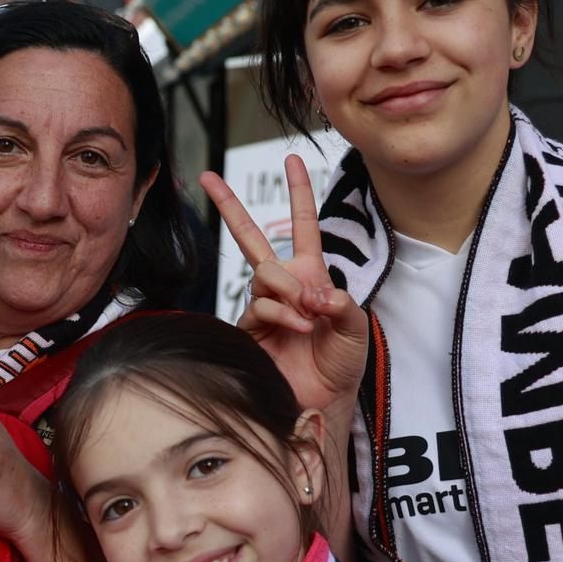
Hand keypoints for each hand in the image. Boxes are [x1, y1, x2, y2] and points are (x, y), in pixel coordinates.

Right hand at [201, 155, 367, 411]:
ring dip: (288, 289)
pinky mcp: (250, 329)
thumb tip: (315, 290)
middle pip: (249, 238)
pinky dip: (281, 312)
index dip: (298, 193)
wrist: (321, 401)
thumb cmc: (340, 364)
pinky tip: (297, 326)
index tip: (292, 160)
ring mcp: (264, 305)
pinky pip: (260, 305)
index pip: (302, 226)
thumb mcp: (356, 327)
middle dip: (228, 205)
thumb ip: (341, 302)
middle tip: (207, 177)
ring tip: (308, 315)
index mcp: (310, 275)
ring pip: (263, 274)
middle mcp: (283, 285)